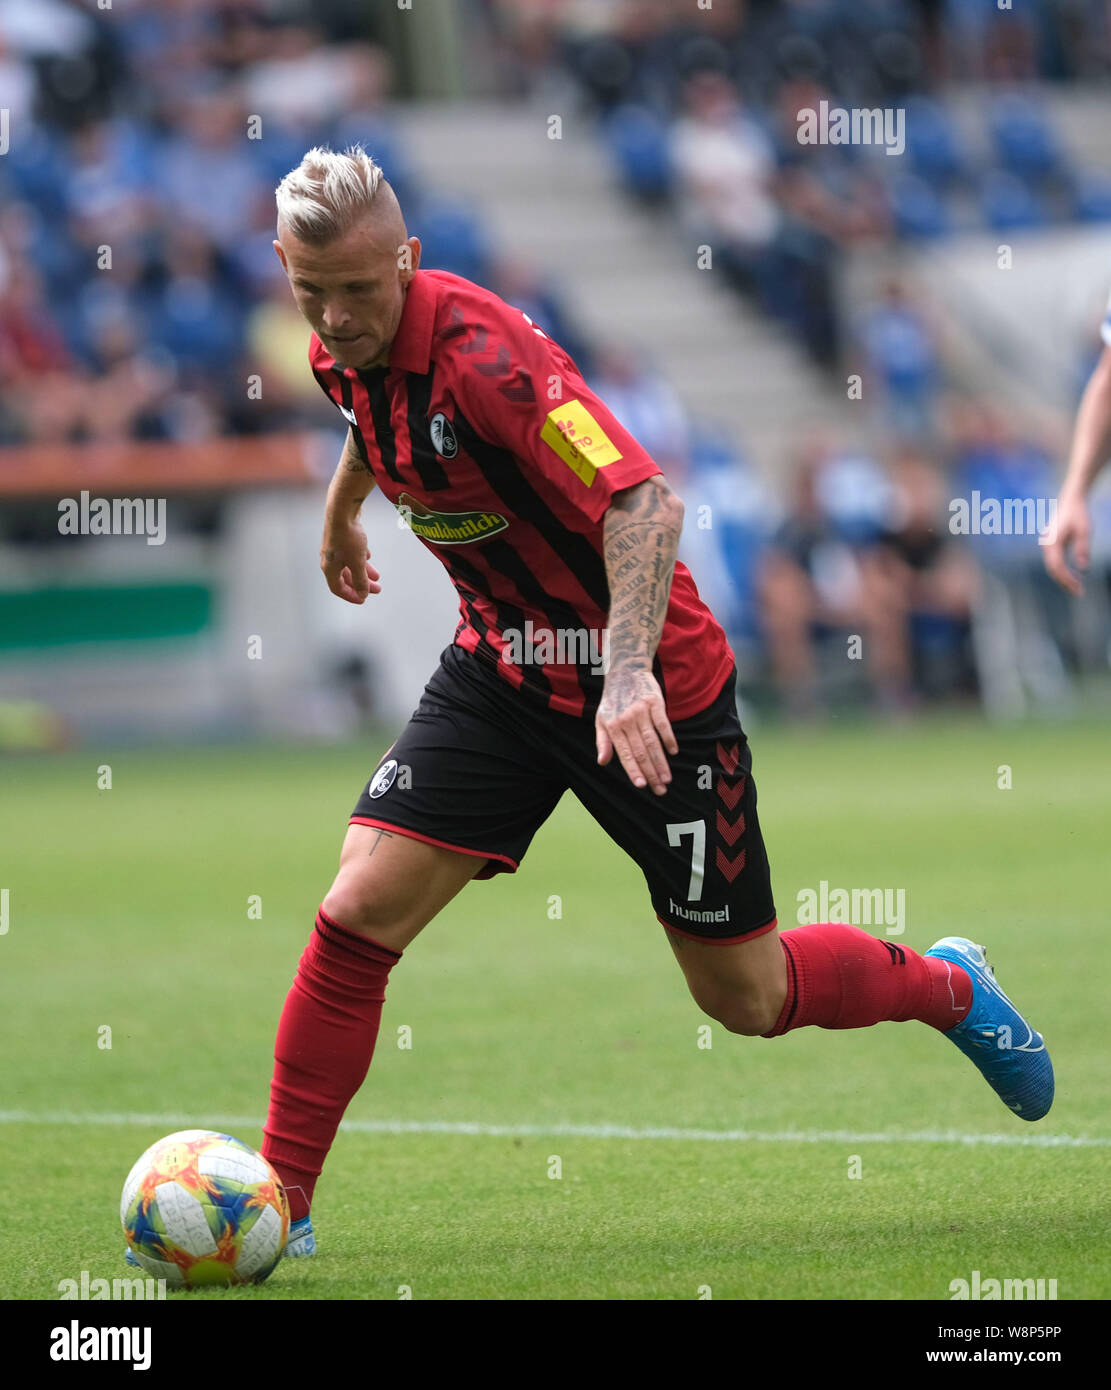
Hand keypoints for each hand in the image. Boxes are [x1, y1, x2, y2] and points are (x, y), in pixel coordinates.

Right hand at [321, 521, 381, 603]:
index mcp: (330, 567)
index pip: (338, 588)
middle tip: (377, 589)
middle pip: (346, 578)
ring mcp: (335, 548)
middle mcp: (330, 559)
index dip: (351, 596)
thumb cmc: (348, 536)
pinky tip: (369, 557)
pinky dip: (360, 558)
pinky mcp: (341, 538)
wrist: (343, 509)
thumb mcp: (357, 562)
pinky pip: (351, 553)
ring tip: (378, 577)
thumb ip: (360, 580)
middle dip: (362, 585)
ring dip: (364, 572)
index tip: (364, 599)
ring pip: (350, 565)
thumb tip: (363, 594)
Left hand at [595, 665, 677, 794]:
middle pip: (641, 751)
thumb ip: (603, 742)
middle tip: (660, 790)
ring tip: (667, 778)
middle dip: (651, 773)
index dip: (633, 771)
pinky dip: (669, 739)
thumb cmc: (613, 701)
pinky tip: (673, 753)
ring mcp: (641, 711)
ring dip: (661, 762)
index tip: (642, 786)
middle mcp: (626, 720)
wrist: (625, 671)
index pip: (624, 754)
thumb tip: (602, 762)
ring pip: (653, 742)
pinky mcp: (655, 702)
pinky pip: (663, 724)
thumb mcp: (601, 720)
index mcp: (612, 727)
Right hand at [1042, 489, 1090, 595]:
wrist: (1071, 501)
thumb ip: (1083, 549)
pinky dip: (1063, 571)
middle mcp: (1047, 546)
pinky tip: (1074, 576)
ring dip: (1064, 578)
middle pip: (1053, 570)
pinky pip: (1055, 562)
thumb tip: (1083, 569)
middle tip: (1079, 592)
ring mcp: (1047, 546)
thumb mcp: (1084, 531)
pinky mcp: (1050, 545)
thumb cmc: (1078, 515)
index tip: (1079, 588)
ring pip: (1053, 567)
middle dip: (1065, 582)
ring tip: (1078, 586)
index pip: (1058, 567)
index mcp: (1053, 543)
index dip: (1067, 579)